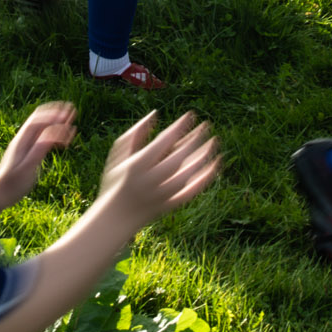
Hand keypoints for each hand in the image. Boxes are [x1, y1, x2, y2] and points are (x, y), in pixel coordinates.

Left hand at [0, 102, 76, 215]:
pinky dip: (54, 134)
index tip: (67, 114)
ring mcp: (25, 145)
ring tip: (71, 120)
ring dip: (56, 122)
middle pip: (40, 120)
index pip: (37, 121)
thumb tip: (52, 133)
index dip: (53, 115)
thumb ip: (39, 150)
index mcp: (21, 141)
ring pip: (42, 128)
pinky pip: (42, 137)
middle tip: (72, 110)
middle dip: (56, 113)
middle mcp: (23, 140)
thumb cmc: (12, 184)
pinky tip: (63, 139)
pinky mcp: (28, 152)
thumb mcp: (27, 168)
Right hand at [95, 111, 219, 229]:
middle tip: (206, 125)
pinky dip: (205, 178)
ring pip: (187, 174)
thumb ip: (135, 133)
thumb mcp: (118, 155)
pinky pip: (191, 191)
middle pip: (178, 157)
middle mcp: (150, 180)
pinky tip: (216, 164)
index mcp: (137, 165)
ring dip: (203, 157)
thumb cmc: (117, 180)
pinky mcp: (170, 205)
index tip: (190, 115)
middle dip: (194, 140)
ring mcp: (161, 194)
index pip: (162, 142)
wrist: (116, 218)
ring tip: (214, 140)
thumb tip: (155, 113)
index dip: (178, 127)